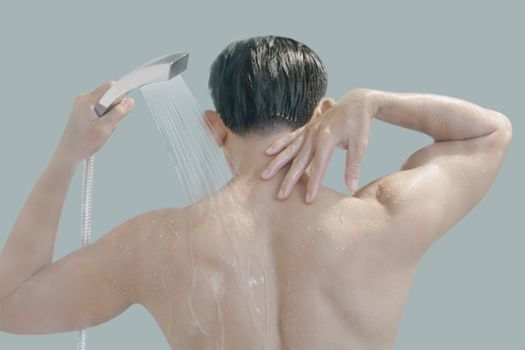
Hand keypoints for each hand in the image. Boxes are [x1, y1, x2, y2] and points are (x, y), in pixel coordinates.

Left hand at [56, 81, 134, 162]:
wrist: (70, 153)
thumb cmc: (83, 142)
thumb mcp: (105, 128)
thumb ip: (119, 113)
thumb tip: (130, 102)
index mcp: (87, 100)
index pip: (111, 88)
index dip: (121, 94)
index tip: (130, 101)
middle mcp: (85, 99)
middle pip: (110, 97)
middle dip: (115, 110)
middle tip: (108, 124)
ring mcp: (85, 105)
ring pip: (108, 106)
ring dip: (110, 117)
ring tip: (102, 129)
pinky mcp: (86, 111)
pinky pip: (103, 111)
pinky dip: (105, 120)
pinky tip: (100, 129)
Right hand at [259, 88, 380, 202]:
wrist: (356, 102)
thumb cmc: (360, 124)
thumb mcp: (360, 145)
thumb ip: (353, 167)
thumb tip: (352, 189)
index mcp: (327, 140)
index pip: (318, 167)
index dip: (313, 184)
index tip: (308, 200)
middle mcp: (313, 135)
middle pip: (298, 161)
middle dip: (289, 180)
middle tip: (280, 196)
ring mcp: (308, 131)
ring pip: (289, 150)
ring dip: (276, 164)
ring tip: (264, 176)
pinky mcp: (307, 128)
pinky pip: (290, 137)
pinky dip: (279, 144)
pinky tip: (268, 152)